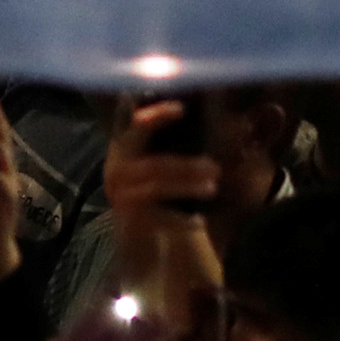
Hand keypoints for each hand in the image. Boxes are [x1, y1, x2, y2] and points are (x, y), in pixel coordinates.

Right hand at [102, 95, 220, 235]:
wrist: (134, 232)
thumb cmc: (154, 186)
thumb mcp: (157, 160)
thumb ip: (174, 140)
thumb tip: (222, 120)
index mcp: (125, 147)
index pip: (135, 125)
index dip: (156, 116)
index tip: (181, 108)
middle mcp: (117, 169)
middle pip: (155, 163)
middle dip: (188, 166)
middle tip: (216, 168)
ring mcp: (121, 194)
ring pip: (157, 186)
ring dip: (188, 187)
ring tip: (213, 188)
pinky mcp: (128, 218)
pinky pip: (158, 216)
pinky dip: (181, 219)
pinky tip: (199, 221)